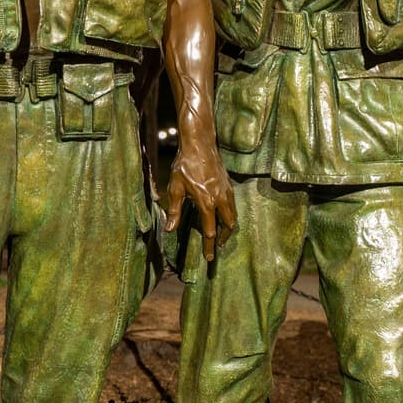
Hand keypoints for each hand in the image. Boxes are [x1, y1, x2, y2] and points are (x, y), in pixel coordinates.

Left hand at [162, 136, 237, 261]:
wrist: (200, 144)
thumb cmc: (184, 165)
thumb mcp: (175, 188)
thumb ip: (174, 210)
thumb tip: (170, 230)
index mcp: (206, 202)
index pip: (209, 230)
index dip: (209, 246)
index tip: (209, 258)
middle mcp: (220, 199)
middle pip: (227, 226)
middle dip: (222, 238)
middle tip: (216, 246)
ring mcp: (227, 191)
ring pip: (233, 216)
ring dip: (227, 227)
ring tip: (220, 234)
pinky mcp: (229, 185)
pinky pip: (232, 206)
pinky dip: (229, 215)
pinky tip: (221, 215)